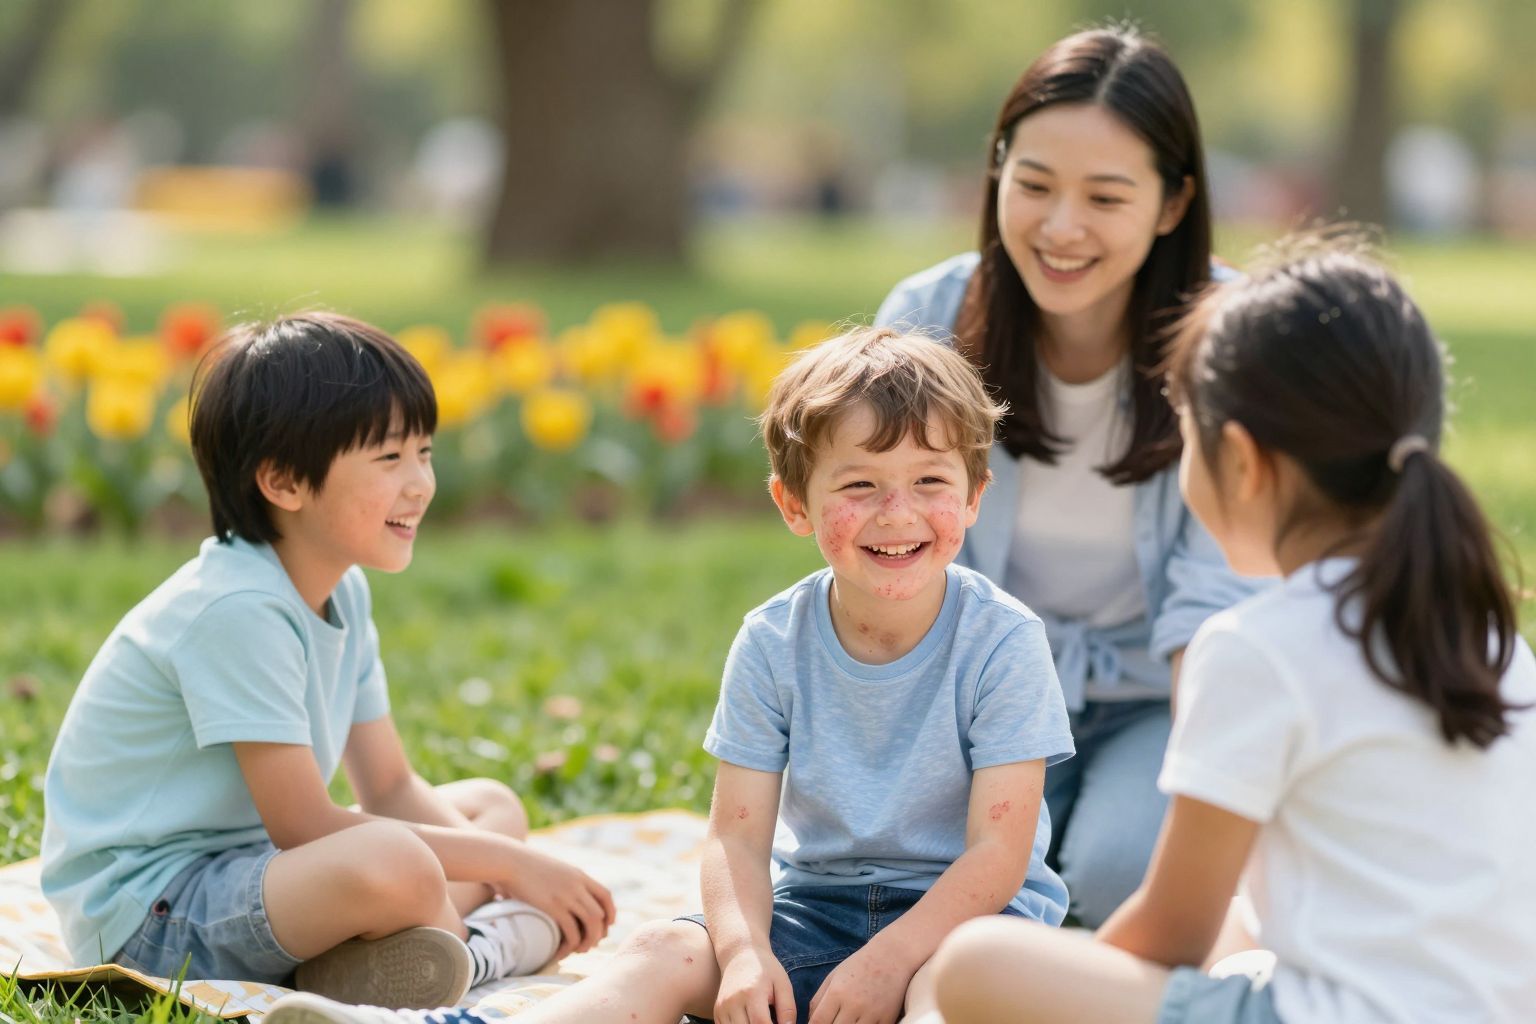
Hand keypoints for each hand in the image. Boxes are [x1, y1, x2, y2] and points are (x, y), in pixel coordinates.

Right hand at [496, 845, 615, 955]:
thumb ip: (560, 880)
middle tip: (592, 943)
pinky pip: (572, 932)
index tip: (607, 925)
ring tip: (580, 951)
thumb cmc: (523, 865)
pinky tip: (560, 953)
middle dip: (600, 932)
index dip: (611, 912)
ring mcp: (567, 896)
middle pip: (601, 913)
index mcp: (578, 875)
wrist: (509, 860)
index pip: (606, 895)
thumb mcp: (550, 869)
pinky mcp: (554, 907)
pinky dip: (570, 946)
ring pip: (592, 924)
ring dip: (589, 942)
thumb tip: (556, 893)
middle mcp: (577, 885)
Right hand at [715, 945, 795, 1023]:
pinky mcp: (717, 1012)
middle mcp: (732, 1001)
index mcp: (751, 993)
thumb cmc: (766, 969)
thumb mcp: (783, 984)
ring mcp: (722, 1008)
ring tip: (761, 1021)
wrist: (740, 955)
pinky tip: (750, 1021)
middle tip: (772, 1021)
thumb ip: (788, 1010)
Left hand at [807, 945, 909, 1023]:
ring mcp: (872, 1013)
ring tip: (845, 1022)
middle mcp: (854, 1004)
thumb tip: (810, 1022)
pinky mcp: (887, 1018)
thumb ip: (818, 1000)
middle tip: (831, 1022)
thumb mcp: (833, 977)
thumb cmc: (859, 965)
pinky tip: (860, 1023)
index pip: (818, 1022)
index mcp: (837, 992)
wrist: (893, 955)